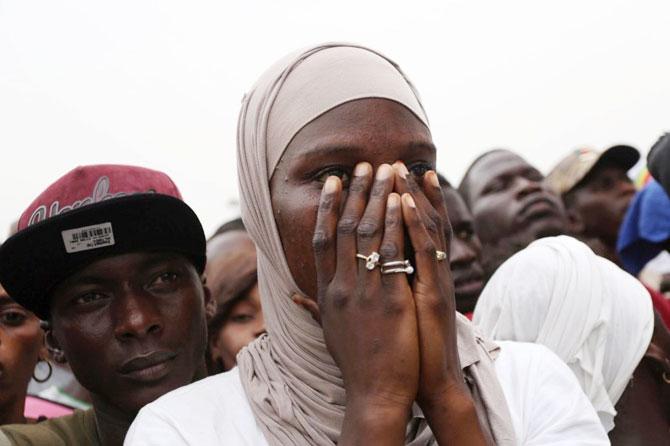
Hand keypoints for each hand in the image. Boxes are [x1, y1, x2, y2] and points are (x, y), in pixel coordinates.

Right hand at [312, 163, 418, 436]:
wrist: (375, 392)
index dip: (326, 207)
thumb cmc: (355, 361)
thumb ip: (313, 307)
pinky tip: (403, 201)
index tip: (334, 181)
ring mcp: (363, 292)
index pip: (321, 239)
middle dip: (355, 192)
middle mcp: (340, 287)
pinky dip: (396, 223)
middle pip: (343, 228)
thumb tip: (294, 295)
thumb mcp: (329, 331)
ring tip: (388, 170)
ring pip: (367, 234)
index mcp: (325, 292)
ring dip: (378, 197)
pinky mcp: (389, 299)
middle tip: (364, 164)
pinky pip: (391, 253)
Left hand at [394, 163, 488, 443]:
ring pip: (426, 228)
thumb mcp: (391, 314)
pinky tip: (407, 202)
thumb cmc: (407, 349)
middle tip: (395, 160)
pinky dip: (417, 224)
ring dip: (413, 196)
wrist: (428, 381)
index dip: (402, 202)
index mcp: (417, 274)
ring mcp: (434, 280)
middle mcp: (428, 272)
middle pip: (419, 222)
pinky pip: (425, 252)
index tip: (389, 176)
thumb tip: (356, 279)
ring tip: (401, 168)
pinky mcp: (435, 292)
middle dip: (406, 190)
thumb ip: (379, 291)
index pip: (410, 230)